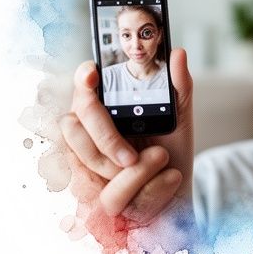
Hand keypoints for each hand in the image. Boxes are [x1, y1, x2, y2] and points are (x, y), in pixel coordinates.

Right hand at [59, 49, 193, 238]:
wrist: (178, 196)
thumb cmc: (170, 154)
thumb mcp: (179, 119)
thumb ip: (178, 87)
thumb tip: (177, 53)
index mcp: (103, 109)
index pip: (82, 87)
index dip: (82, 79)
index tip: (93, 74)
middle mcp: (87, 135)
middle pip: (73, 125)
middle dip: (106, 139)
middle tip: (133, 154)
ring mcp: (85, 167)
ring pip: (88, 165)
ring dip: (131, 173)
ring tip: (162, 162)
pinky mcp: (94, 200)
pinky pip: (110, 198)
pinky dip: (147, 192)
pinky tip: (167, 181)